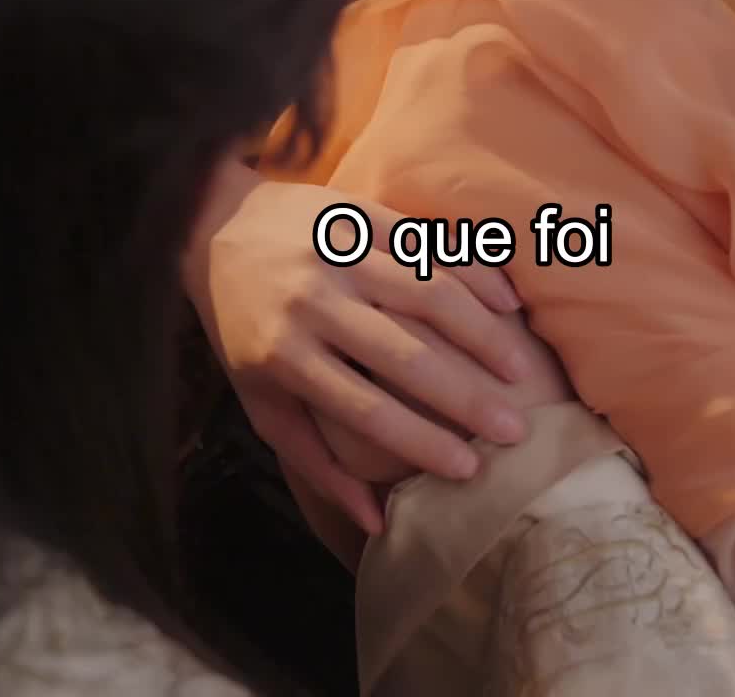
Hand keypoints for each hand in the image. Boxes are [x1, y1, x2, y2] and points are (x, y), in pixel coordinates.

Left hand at [183, 163, 533, 535]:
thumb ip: (315, 461)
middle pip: (404, 355)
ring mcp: (340, 252)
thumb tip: (376, 522)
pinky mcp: (359, 213)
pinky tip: (509, 303)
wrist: (213, 228)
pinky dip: (471, 271)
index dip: (420, 440)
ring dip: (480, 333)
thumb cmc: (244, 328)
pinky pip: (427, 243)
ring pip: (425, 293)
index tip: (469, 469)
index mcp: (285, 356)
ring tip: (521, 372)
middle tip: (517, 430)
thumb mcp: (261, 400)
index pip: (365, 409)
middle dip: (465, 395)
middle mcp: (315, 303)